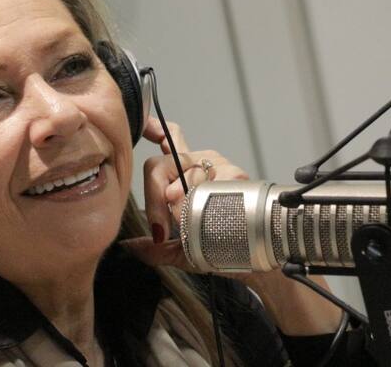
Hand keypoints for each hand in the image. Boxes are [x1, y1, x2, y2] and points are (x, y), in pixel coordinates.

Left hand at [122, 117, 341, 334]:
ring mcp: (219, 166)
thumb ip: (155, 248)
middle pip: (162, 163)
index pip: (171, 138)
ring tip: (189, 220)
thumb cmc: (223, 251)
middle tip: (161, 225)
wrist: (259, 261)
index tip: (147, 128)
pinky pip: (208, 179)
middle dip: (155, 196)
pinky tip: (210, 212)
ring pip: (183, 172)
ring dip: (180, 200)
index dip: (156, 128)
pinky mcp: (235, 175)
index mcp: (186, 172)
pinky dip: (202, 198)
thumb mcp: (183, 252)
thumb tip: (131, 246)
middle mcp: (201, 162)